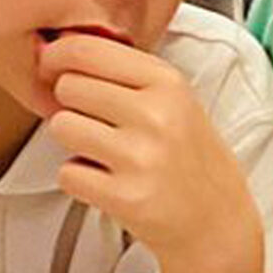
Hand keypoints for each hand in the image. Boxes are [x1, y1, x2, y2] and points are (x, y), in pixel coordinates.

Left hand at [38, 32, 264, 272]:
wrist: (218, 224)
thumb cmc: (192, 160)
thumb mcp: (176, 101)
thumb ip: (126, 74)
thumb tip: (56, 52)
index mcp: (168, 83)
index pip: (86, 48)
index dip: (57, 57)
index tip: (54, 68)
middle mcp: (156, 115)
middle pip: (68, 86)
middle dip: (71, 104)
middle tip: (95, 122)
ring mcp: (140, 157)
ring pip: (61, 127)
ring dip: (73, 142)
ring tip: (104, 153)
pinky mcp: (125, 197)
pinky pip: (67, 173)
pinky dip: (80, 180)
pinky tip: (109, 181)